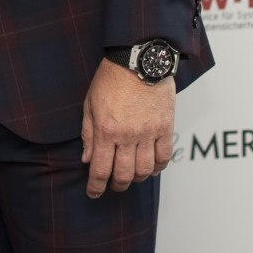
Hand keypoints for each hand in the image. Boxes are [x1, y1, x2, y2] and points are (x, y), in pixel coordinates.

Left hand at [80, 59, 174, 196]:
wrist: (138, 58)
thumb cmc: (110, 78)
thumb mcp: (90, 104)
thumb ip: (88, 134)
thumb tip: (87, 159)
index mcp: (106, 130)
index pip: (101, 169)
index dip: (96, 186)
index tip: (94, 193)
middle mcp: (128, 135)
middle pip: (124, 174)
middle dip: (117, 185)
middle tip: (114, 185)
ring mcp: (148, 132)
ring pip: (145, 170)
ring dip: (137, 179)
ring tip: (132, 176)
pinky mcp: (165, 127)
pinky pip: (164, 156)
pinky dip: (158, 167)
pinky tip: (152, 168)